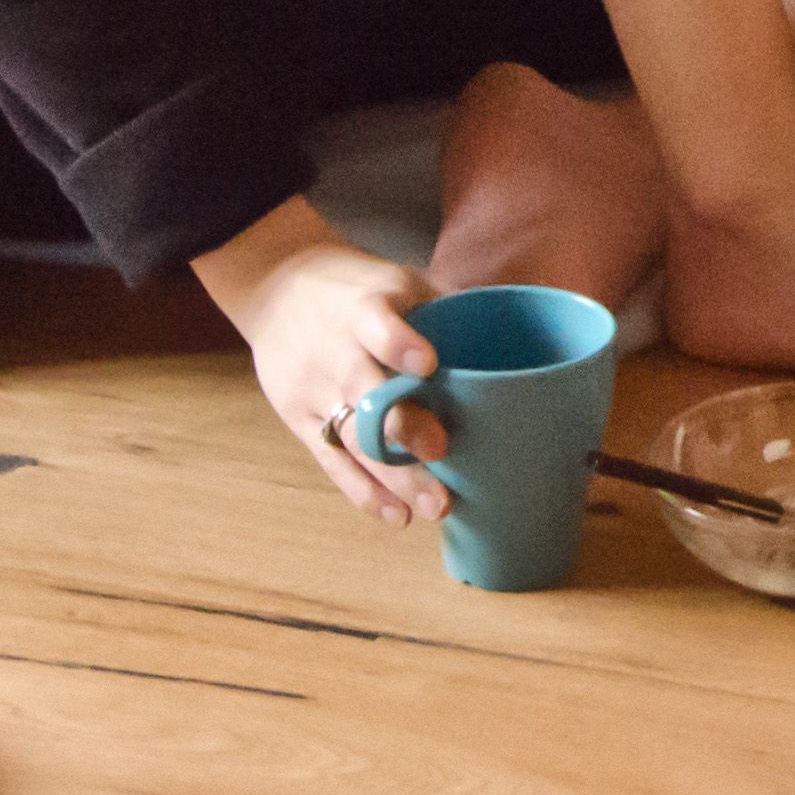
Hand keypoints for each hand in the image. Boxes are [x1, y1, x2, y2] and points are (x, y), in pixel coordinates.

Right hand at [191, 197, 446, 523]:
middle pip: (368, 395)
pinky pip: (333, 463)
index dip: (401, 345)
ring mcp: (316, 392)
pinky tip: (398, 515)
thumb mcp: (396, 280)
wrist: (277, 288)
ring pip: (354, 440)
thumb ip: (445, 308)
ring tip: (434, 507)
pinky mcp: (301, 422)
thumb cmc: (357, 288)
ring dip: (395, 477)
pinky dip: (366, 492)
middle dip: (404, 427)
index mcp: (364, 310)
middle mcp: (337, 354)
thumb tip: (517, 331)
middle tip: (443, 453)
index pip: (378, 328)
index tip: (430, 363)